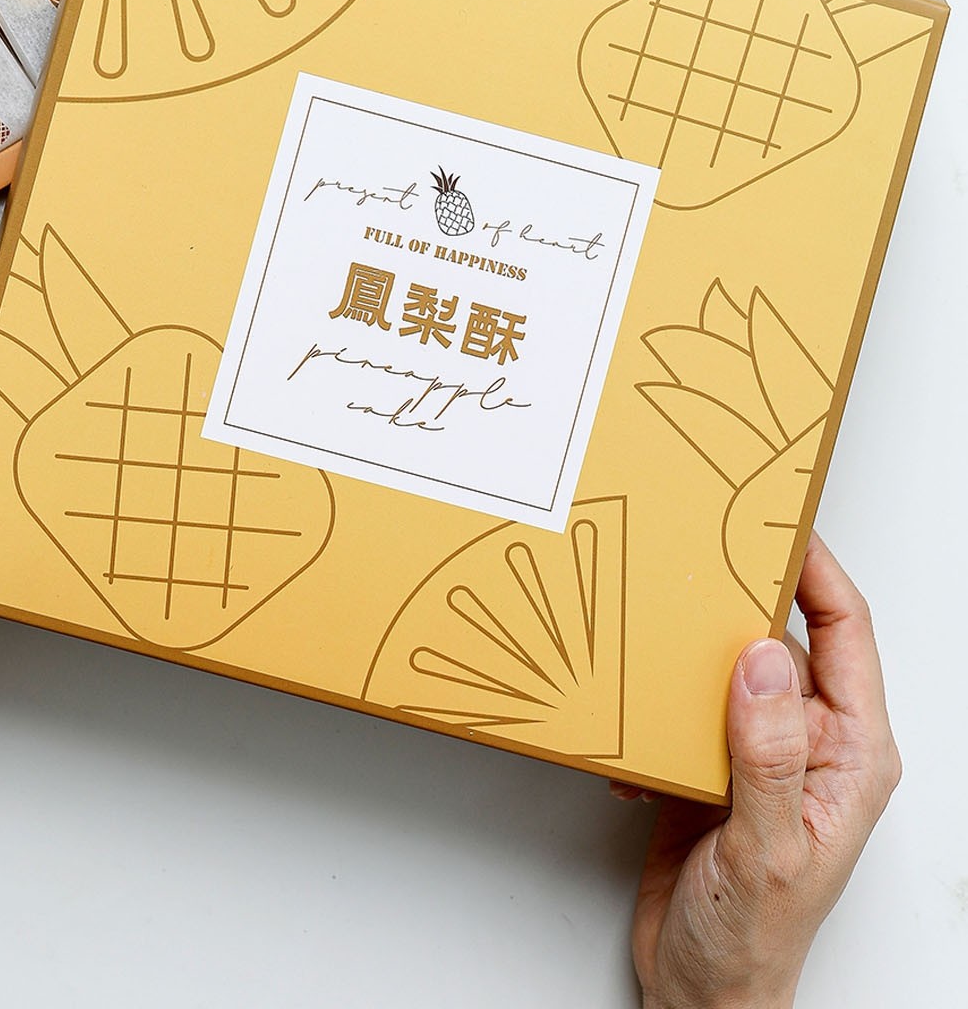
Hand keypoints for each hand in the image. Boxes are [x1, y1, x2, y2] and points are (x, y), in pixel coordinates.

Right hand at [614, 535, 900, 1008]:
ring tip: (649, 624)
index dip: (818, 568)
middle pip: (786, 634)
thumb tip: (768, 657)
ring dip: (686, 647)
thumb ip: (768, 753)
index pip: (847, 632)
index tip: (778, 519)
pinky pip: (683, 703)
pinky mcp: (712, 764)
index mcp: (852, 754)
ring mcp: (760, 751)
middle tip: (696, 546)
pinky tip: (628, 721)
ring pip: (729, 663)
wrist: (701, 994)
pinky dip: (649, 702)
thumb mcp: (765, 848)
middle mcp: (812, 742)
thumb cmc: (755, 941)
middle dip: (741, 591)